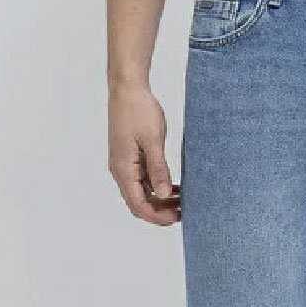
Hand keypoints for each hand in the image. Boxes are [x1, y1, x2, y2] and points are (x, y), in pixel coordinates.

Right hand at [108, 82, 181, 225]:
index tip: (177, 218)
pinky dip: (158, 185)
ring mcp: (125, 163)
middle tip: (184, 212)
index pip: (138, 204)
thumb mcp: (153, 140)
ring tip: (183, 201)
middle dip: (160, 211)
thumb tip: (163, 194)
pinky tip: (175, 186)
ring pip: (142, 191)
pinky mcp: (131, 156)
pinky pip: (144, 179)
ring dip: (161, 199)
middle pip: (139, 202)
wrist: (127, 88)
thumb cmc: (138, 110)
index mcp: (123, 169)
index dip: (157, 216)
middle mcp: (121, 170)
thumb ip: (158, 168)